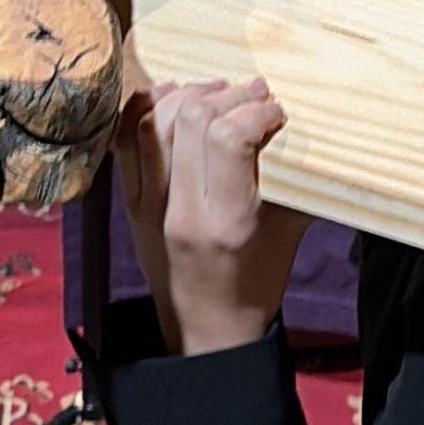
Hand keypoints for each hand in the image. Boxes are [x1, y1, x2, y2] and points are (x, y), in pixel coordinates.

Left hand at [114, 78, 306, 355]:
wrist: (209, 333)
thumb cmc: (256, 284)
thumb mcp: (289, 233)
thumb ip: (292, 179)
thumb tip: (299, 125)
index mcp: (224, 222)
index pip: (228, 138)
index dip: (257, 110)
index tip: (277, 111)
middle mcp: (178, 211)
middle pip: (189, 121)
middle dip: (227, 95)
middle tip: (252, 94)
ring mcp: (146, 207)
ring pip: (151, 124)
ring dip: (187, 94)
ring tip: (217, 91)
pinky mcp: (129, 205)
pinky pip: (124, 143)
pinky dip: (143, 110)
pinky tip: (169, 96)